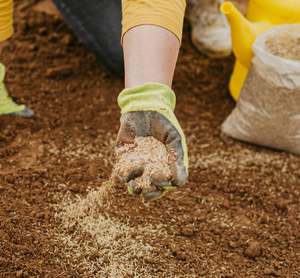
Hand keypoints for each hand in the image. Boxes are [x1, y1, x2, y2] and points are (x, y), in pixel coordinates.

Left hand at [114, 83, 187, 199]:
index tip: (158, 176)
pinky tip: (129, 168)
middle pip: (149, 190)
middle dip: (149, 193)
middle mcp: (150, 169)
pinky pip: (121, 172)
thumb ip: (177, 161)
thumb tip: (178, 184)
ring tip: (137, 181)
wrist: (147, 107)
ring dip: (135, 187)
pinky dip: (124, 174)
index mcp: (165, 167)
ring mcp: (136, 164)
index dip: (162, 185)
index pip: (164, 185)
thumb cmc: (165, 123)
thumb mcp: (175, 140)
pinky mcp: (123, 158)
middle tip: (147, 187)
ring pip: (133, 185)